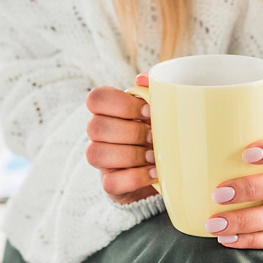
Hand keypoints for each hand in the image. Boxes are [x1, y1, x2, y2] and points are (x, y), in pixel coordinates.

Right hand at [85, 74, 157, 203]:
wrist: (167, 169)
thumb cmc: (160, 132)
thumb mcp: (160, 111)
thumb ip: (153, 91)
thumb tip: (144, 78)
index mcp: (109, 111)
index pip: (96, 98)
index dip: (120, 104)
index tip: (149, 111)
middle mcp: (99, 134)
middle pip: (95, 127)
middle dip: (130, 131)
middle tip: (154, 136)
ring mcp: (102, 160)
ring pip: (95, 154)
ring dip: (130, 154)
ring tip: (154, 156)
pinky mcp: (110, 184)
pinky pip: (110, 182)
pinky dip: (135, 177)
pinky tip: (155, 173)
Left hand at [205, 132, 262, 255]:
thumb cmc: (252, 187)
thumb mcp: (245, 170)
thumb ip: (215, 160)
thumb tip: (163, 161)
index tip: (245, 154)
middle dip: (250, 188)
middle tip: (217, 194)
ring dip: (244, 220)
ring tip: (214, 224)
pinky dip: (250, 240)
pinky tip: (228, 239)